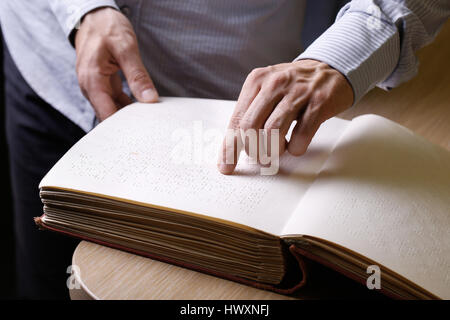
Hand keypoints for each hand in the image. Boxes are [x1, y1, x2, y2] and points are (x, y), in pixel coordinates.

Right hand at [75, 7, 158, 120]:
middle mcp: (90, 87)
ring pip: (112, 109)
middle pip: (108, 115)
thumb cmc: (107, 27)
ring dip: (128, 115)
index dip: (122, 127)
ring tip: (148, 121)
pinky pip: (114, 100)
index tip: (140, 133)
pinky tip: (142, 108)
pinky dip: (127, 105)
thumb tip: (149, 99)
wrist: (95, 15)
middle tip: (149, 129)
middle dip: (127, 124)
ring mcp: (95, 86)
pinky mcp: (103, 84)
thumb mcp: (126, 49)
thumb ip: (137, 75)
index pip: (106, 114)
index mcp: (92, 80)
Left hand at [218, 59, 353, 174]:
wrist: (331, 69)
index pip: (236, 120)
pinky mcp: (318, 103)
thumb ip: (250, 114)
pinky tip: (296, 144)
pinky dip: (296, 148)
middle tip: (260, 157)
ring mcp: (297, 92)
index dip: (229, 148)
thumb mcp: (267, 90)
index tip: (226, 167)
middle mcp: (274, 83)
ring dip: (274, 150)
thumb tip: (232, 148)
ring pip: (273, 131)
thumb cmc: (293, 86)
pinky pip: (301, 135)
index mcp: (256, 81)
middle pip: (250, 127)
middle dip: (253, 150)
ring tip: (278, 151)